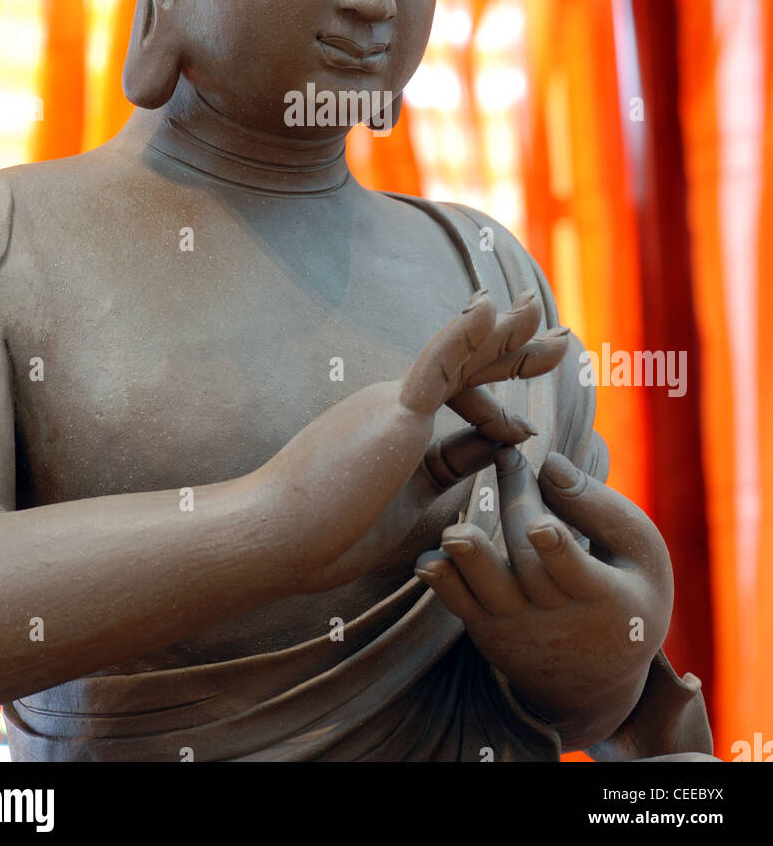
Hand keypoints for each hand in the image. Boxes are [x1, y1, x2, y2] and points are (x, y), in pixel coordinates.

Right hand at [255, 289, 569, 592]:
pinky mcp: (394, 409)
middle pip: (470, 369)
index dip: (498, 411)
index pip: (462, 406)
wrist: (283, 538)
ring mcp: (395, 401)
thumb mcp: (418, 503)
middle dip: (515, 350)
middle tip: (561, 336)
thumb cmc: (336, 532)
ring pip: (461, 357)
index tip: (527, 430)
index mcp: (400, 426)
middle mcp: (398, 403)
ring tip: (544, 315)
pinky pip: (436, 361)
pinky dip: (464, 332)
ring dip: (506, 334)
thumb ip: (456, 473)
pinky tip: (489, 307)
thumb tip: (503, 448)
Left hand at [415, 448, 673, 749]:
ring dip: (469, 561)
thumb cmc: (624, 591)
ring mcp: (517, 626)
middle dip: (517, 506)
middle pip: (530, 564)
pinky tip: (427, 561)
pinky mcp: (487, 628)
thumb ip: (599, 508)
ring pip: (489, 594)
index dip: (557, 550)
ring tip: (453, 535)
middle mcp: (558, 620)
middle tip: (507, 457)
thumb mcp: (638, 553)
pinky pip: (461, 607)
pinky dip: (443, 584)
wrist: (594, 677)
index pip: (577, 573)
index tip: (540, 524)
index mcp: (607, 599)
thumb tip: (549, 463)